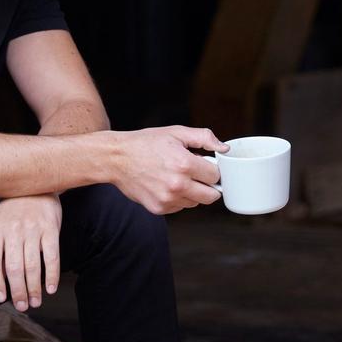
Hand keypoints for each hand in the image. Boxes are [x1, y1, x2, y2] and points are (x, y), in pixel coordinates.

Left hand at [0, 194, 60, 311]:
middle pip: (14, 268)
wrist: (36, 185)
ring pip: (32, 266)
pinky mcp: (51, 228)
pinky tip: (51, 288)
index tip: (1, 298)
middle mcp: (13, 229)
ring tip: (35, 302)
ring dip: (34, 288)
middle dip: (18, 292)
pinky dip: (52, 275)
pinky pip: (52, 256)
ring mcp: (32, 228)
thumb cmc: (14, 210)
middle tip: (22, 306)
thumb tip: (2, 280)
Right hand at [111, 125, 227, 214]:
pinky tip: (167, 184)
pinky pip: (180, 207)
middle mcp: (178, 185)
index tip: (205, 164)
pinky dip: (179, 198)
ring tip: (178, 176)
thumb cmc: (146, 143)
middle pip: (212, 195)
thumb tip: (224, 148)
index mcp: (185, 164)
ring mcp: (168, 199)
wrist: (117, 158)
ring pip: (196, 202)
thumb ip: (204, 138)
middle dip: (208, 184)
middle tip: (197, 174)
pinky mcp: (159, 208)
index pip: (216, 175)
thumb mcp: (176, 133)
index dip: (212, 168)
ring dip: (193, 192)